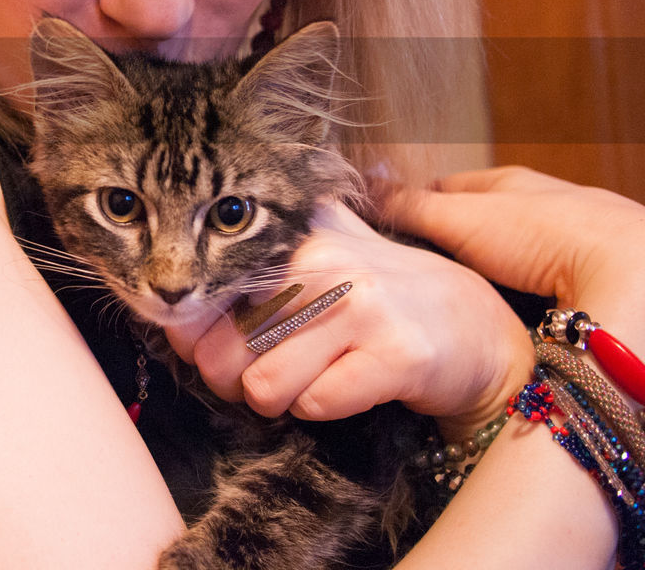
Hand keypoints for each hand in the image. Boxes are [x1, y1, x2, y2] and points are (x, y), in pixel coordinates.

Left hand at [164, 199, 532, 439]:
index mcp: (291, 236)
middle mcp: (321, 263)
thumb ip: (241, 276)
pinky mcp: (396, 354)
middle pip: (220, 356)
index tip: (218, 345)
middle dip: (234, 384)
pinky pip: (317, 407)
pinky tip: (347, 384)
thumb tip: (171, 317)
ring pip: (264, 389)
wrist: (475, 327)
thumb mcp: (311, 259)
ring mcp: (361, 306)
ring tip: (310, 378)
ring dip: (280, 401)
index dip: (196, 339)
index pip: (200, 300)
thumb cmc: (372, 297)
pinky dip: (323, 410)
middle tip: (268, 374)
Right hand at [378, 165, 644, 394]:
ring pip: (506, 262)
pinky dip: (511, 304)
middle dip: (447, 248)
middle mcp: (538, 208)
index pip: (446, 189)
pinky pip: (532, 293)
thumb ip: (410, 206)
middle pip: (477, 226)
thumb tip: (362, 193)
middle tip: (415, 276)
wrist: (620, 271)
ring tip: (451, 305)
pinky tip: (496, 322)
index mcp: (508, 183)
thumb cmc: (544, 233)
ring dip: (481, 280)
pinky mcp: (580, 283)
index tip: (384, 229)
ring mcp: (563, 246)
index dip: (413, 206)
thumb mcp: (460, 216)